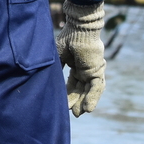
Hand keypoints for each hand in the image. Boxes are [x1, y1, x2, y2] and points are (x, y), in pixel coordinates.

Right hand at [55, 0, 105, 116]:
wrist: (79, 28)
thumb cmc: (67, 38)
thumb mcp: (58, 56)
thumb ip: (55, 68)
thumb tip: (46, 79)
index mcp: (76, 65)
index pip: (72, 83)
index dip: (68, 94)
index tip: (63, 105)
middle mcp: (85, 69)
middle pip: (81, 89)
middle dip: (76, 101)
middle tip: (72, 114)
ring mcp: (93, 70)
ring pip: (89, 90)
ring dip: (84, 102)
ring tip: (78, 114)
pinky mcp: (97, 70)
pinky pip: (97, 87)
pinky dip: (93, 98)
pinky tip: (88, 109)